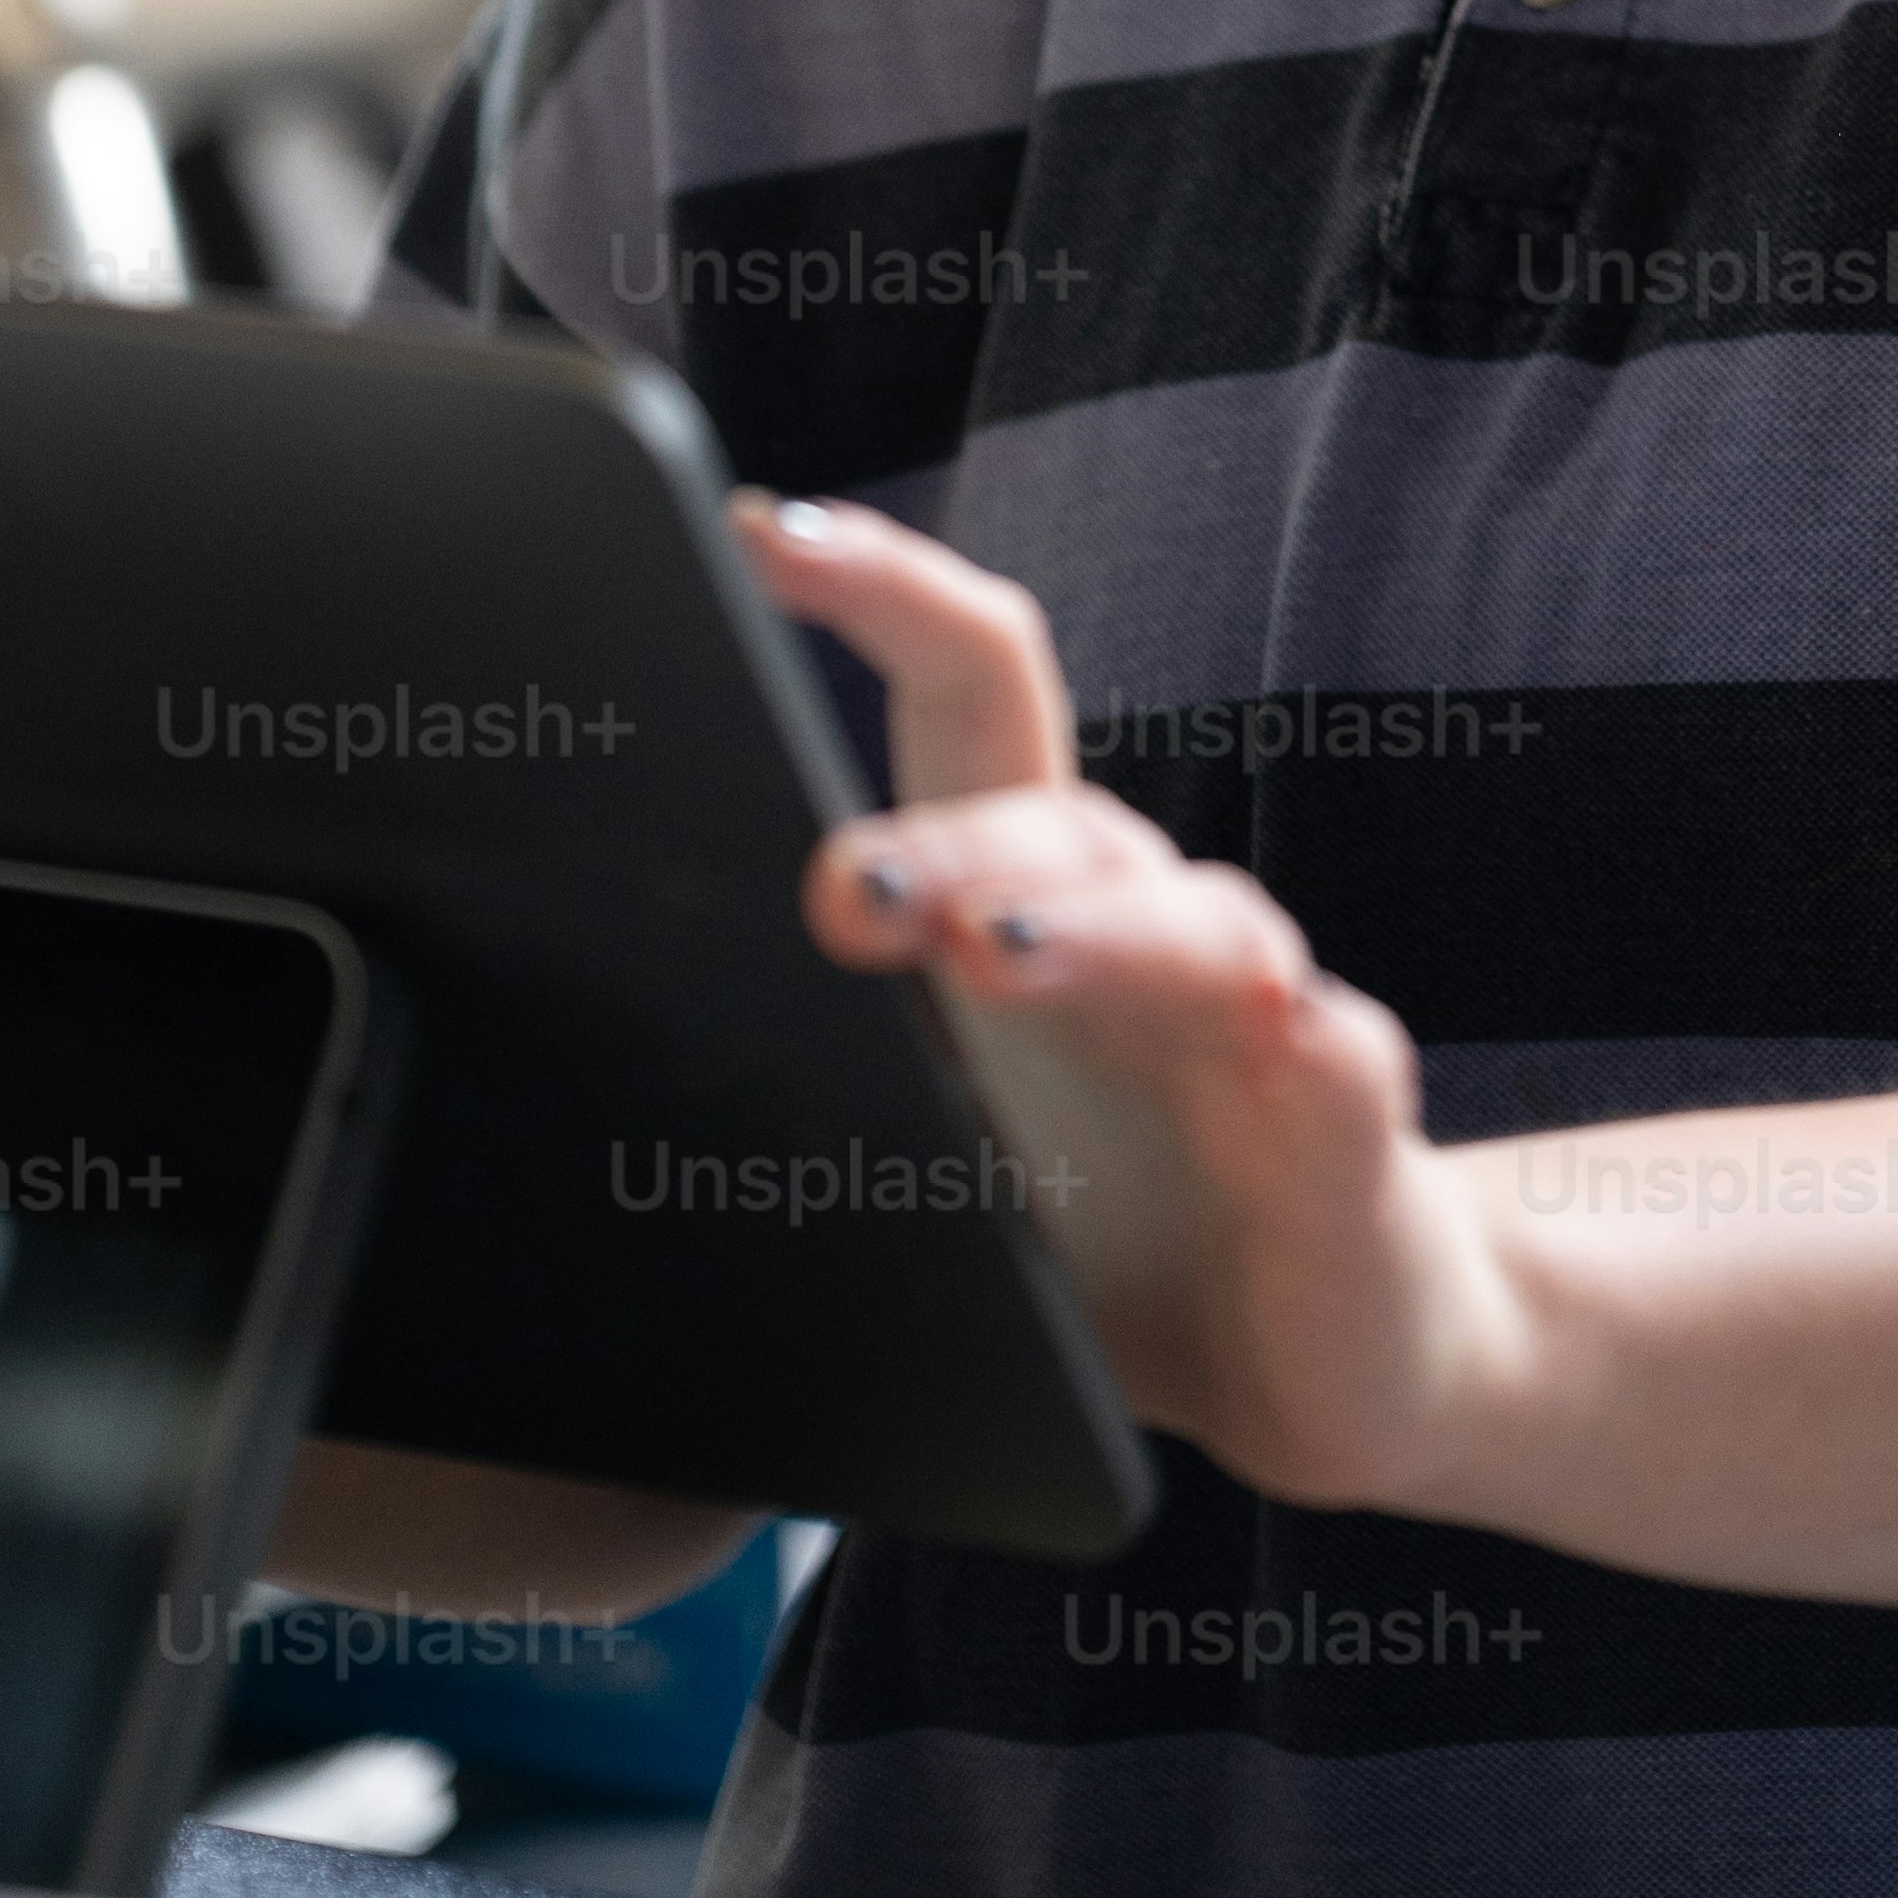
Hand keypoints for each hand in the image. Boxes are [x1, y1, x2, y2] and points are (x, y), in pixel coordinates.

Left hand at [721, 491, 1533, 1513]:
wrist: (1317, 1362)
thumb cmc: (1101, 1228)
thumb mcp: (923, 1150)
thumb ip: (807, 1081)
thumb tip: (557, 1084)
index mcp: (1027, 901)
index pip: (966, 694)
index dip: (882, 594)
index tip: (764, 534)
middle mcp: (1143, 925)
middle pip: (1056, 818)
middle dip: (942, 838)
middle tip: (837, 886)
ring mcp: (1258, 1019)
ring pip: (1193, 923)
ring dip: (1092, 925)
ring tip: (996, 952)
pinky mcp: (1339, 1132)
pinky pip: (1334, 1064)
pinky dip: (1304, 1047)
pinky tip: (1282, 1039)